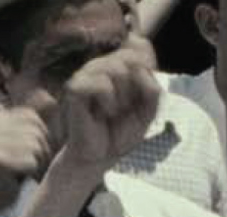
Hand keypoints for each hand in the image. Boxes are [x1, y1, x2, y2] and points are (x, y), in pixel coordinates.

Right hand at [0, 107, 52, 216]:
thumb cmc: (10, 168)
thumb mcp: (22, 139)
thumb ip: (35, 118)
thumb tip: (50, 98)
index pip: (33, 118)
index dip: (41, 136)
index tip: (33, 153)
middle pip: (36, 132)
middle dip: (42, 150)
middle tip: (33, 166)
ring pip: (36, 146)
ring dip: (39, 162)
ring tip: (28, 171)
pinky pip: (31, 160)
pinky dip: (31, 171)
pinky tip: (20, 177)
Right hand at [57, 39, 160, 172]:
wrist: (98, 158)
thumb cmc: (120, 133)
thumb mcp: (148, 110)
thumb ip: (152, 86)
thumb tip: (141, 67)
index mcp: (116, 64)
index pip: (140, 48)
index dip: (147, 71)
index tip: (139, 97)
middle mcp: (100, 64)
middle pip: (131, 57)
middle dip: (135, 87)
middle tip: (124, 109)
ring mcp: (85, 74)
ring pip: (117, 68)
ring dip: (122, 97)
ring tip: (113, 113)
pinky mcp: (75, 88)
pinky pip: (101, 84)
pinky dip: (108, 102)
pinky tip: (102, 114)